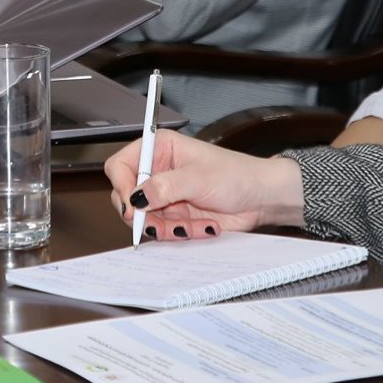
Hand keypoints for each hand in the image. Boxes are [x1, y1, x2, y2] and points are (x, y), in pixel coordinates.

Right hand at [103, 130, 306, 238]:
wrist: (261, 198)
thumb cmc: (237, 175)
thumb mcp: (198, 178)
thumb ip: (164, 187)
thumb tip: (136, 197)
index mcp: (159, 149)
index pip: (121, 165)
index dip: (121, 185)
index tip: (132, 205)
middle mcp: (158, 171)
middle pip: (127, 197)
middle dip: (143, 215)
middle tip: (159, 225)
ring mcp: (165, 196)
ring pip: (144, 219)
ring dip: (166, 228)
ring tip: (192, 226)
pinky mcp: (175, 216)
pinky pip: (163, 231)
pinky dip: (180, 234)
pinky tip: (203, 226)